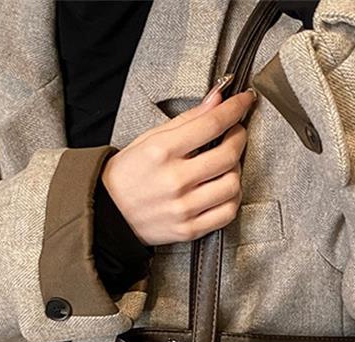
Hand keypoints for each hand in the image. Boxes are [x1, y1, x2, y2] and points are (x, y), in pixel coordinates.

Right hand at [99, 81, 257, 246]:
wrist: (109, 213)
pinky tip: (224, 189)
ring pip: (232, 186)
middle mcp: (174, 180)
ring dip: (236, 170)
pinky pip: (227, 213)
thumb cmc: (129, 174)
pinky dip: (233, 198)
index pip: (211, 124)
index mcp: (162, 151)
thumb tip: (217, 100)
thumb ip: (187, 120)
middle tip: (235, 133)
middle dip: (238, 138)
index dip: (235, 109)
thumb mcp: (150, 138)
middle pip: (228, 156)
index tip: (244, 101)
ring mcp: (184, 207)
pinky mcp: (190, 229)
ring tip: (227, 164)